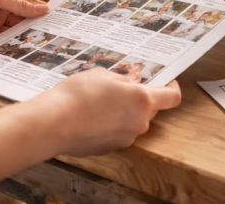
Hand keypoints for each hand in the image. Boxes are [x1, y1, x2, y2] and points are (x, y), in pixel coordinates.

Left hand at [0, 0, 56, 41]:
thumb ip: (20, 4)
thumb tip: (43, 9)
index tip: (59, 1)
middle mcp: (3, 0)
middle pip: (26, 7)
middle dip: (38, 14)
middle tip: (55, 21)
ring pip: (19, 22)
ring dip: (28, 28)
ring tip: (43, 34)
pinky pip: (8, 35)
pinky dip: (16, 39)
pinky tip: (26, 42)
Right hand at [35, 69, 181, 155]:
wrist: (53, 124)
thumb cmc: (77, 94)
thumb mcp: (102, 75)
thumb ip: (122, 80)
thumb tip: (130, 83)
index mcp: (142, 100)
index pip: (171, 98)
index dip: (171, 88)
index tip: (166, 82)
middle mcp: (139, 122)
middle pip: (149, 109)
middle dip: (138, 99)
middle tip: (118, 88)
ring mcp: (126, 138)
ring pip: (132, 122)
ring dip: (123, 112)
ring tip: (98, 102)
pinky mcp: (111, 149)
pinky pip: (118, 133)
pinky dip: (110, 125)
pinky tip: (91, 117)